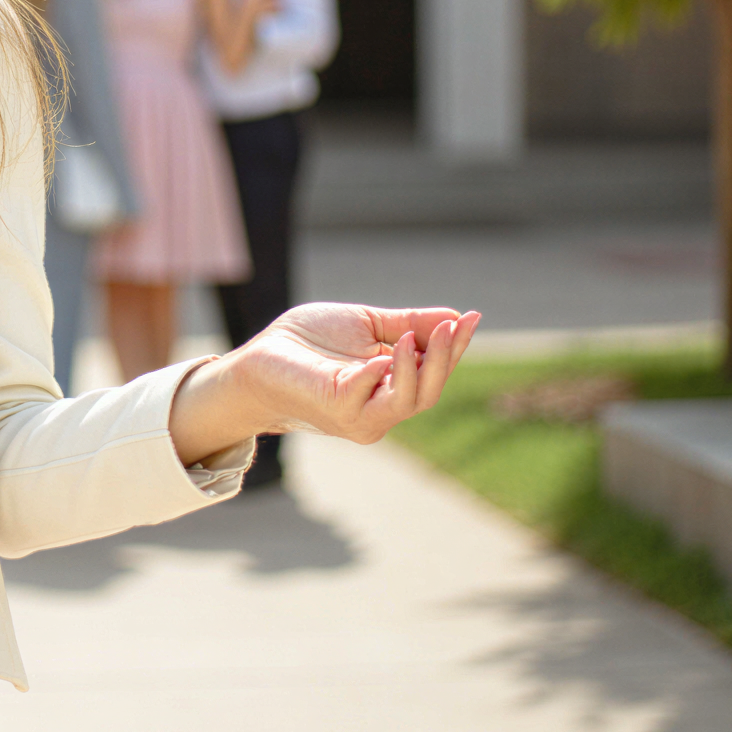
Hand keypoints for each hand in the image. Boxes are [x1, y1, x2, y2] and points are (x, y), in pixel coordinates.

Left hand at [169, 304, 480, 463]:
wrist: (259, 357)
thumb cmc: (309, 342)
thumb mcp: (366, 325)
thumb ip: (407, 324)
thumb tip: (455, 317)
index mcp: (390, 388)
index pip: (432, 371)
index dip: (454, 346)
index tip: (472, 317)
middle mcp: (380, 409)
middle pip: (428, 391)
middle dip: (444, 358)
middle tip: (454, 326)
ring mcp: (359, 414)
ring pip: (407, 400)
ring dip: (420, 367)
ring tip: (422, 335)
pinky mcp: (335, 409)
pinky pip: (365, 398)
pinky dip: (379, 378)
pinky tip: (386, 357)